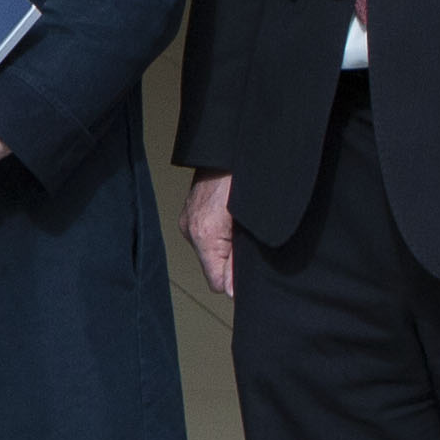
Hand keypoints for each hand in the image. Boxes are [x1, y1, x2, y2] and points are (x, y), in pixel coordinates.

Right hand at [183, 168, 237, 298]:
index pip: (216, 282)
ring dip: (228, 245)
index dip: (234, 280)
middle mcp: (190, 228)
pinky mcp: (191, 211)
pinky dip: (221, 231)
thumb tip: (232, 291)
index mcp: (203, 234)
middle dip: (232, 261)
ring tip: (242, 225)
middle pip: (214, 267)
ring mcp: (189, 218)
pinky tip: (232, 217)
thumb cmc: (246, 179)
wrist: (230, 148)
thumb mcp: (249, 224)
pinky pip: (207, 234)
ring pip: (212, 250)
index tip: (250, 271)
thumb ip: (238, 261)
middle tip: (250, 242)